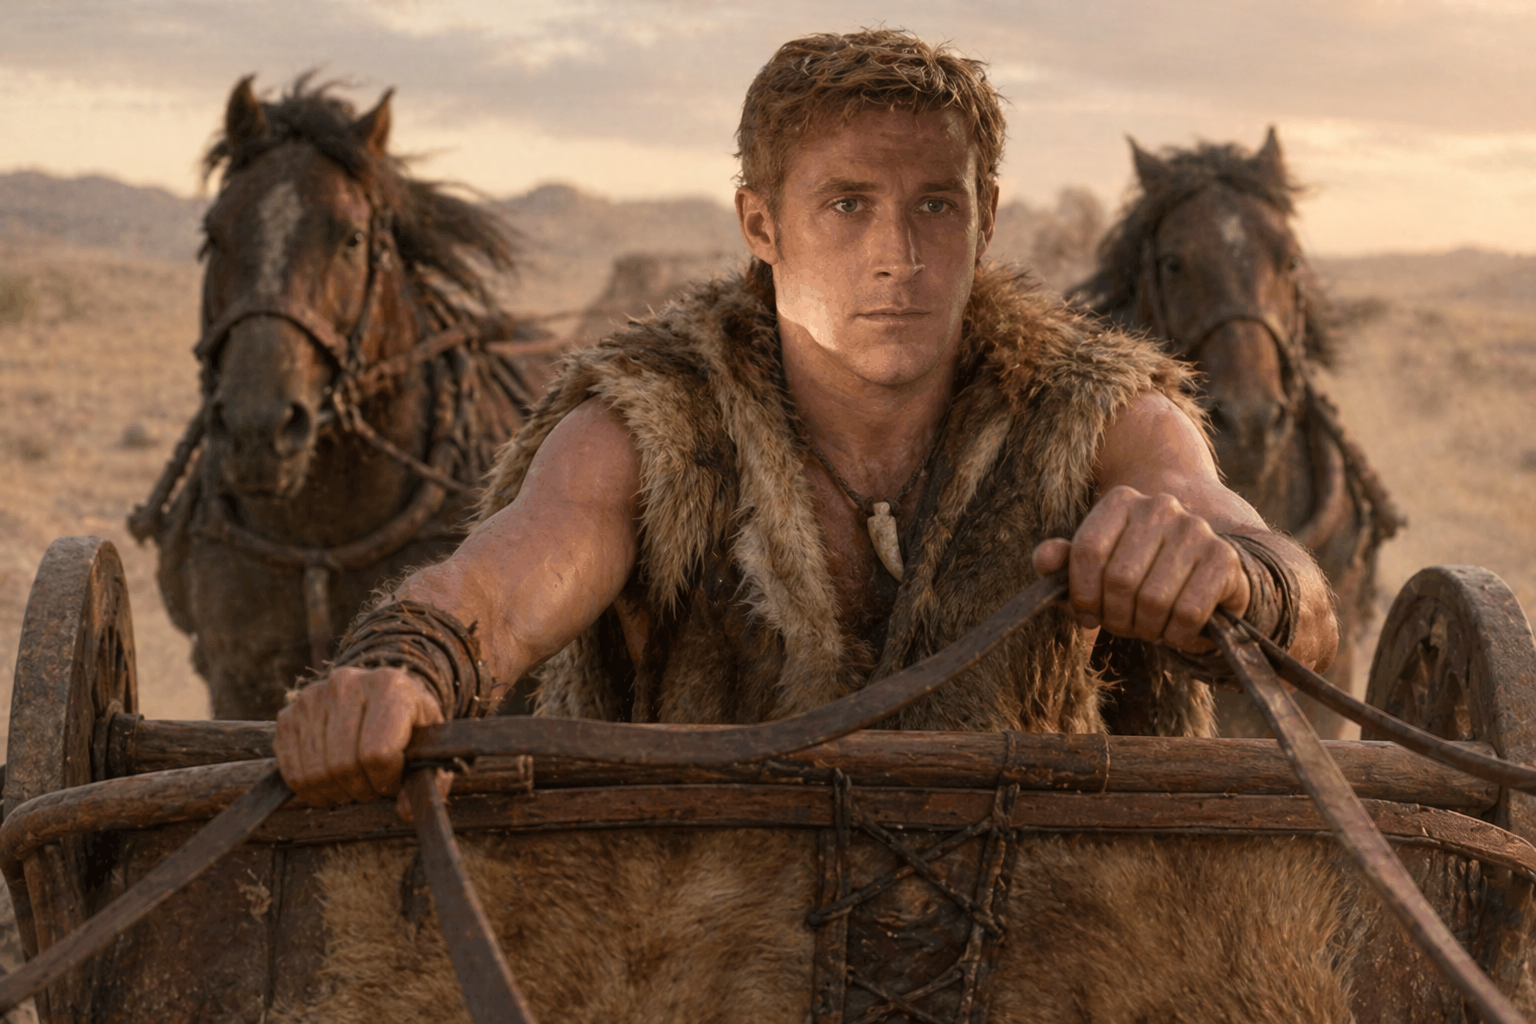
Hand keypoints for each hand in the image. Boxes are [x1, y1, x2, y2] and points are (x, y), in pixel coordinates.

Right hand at [274, 666, 451, 819]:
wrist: (383, 692)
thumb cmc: (410, 722)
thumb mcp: (430, 744)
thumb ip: (428, 780)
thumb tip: (406, 812)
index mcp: (388, 686)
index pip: (377, 754)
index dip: (386, 781)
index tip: (394, 782)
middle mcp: (346, 684)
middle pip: (343, 765)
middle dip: (362, 789)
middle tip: (373, 787)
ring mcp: (312, 697)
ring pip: (316, 773)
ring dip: (337, 792)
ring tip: (355, 783)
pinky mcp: (288, 715)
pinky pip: (292, 772)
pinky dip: (311, 790)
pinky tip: (332, 783)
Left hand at [1032, 485, 1249, 651]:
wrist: (1201, 584)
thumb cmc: (1137, 580)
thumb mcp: (1091, 574)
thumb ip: (1062, 565)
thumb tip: (1044, 558)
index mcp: (1121, 502)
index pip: (1087, 551)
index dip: (1082, 594)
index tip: (1088, 613)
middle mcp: (1159, 506)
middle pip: (1120, 579)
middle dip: (1117, 617)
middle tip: (1125, 626)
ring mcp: (1195, 529)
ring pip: (1153, 599)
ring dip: (1148, 629)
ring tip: (1151, 627)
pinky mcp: (1223, 558)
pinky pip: (1188, 612)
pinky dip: (1177, 634)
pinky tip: (1178, 630)